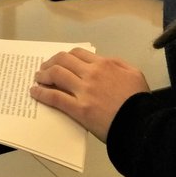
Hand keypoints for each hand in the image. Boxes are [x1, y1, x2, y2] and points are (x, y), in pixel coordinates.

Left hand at [30, 47, 149, 141]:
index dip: (65, 56)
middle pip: (63, 60)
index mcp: (104, 64)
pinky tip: (35, 92)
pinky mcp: (78, 109)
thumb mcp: (134, 73)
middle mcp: (91, 73)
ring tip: (37, 78)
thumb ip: (118, 64)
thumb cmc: (139, 100)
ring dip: (43, 75)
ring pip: (56, 75)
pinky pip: (55, 97)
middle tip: (44, 68)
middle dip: (50, 62)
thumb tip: (104, 62)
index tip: (59, 61)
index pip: (78, 53)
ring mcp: (84, 91)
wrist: (141, 123)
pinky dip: (41, 93)